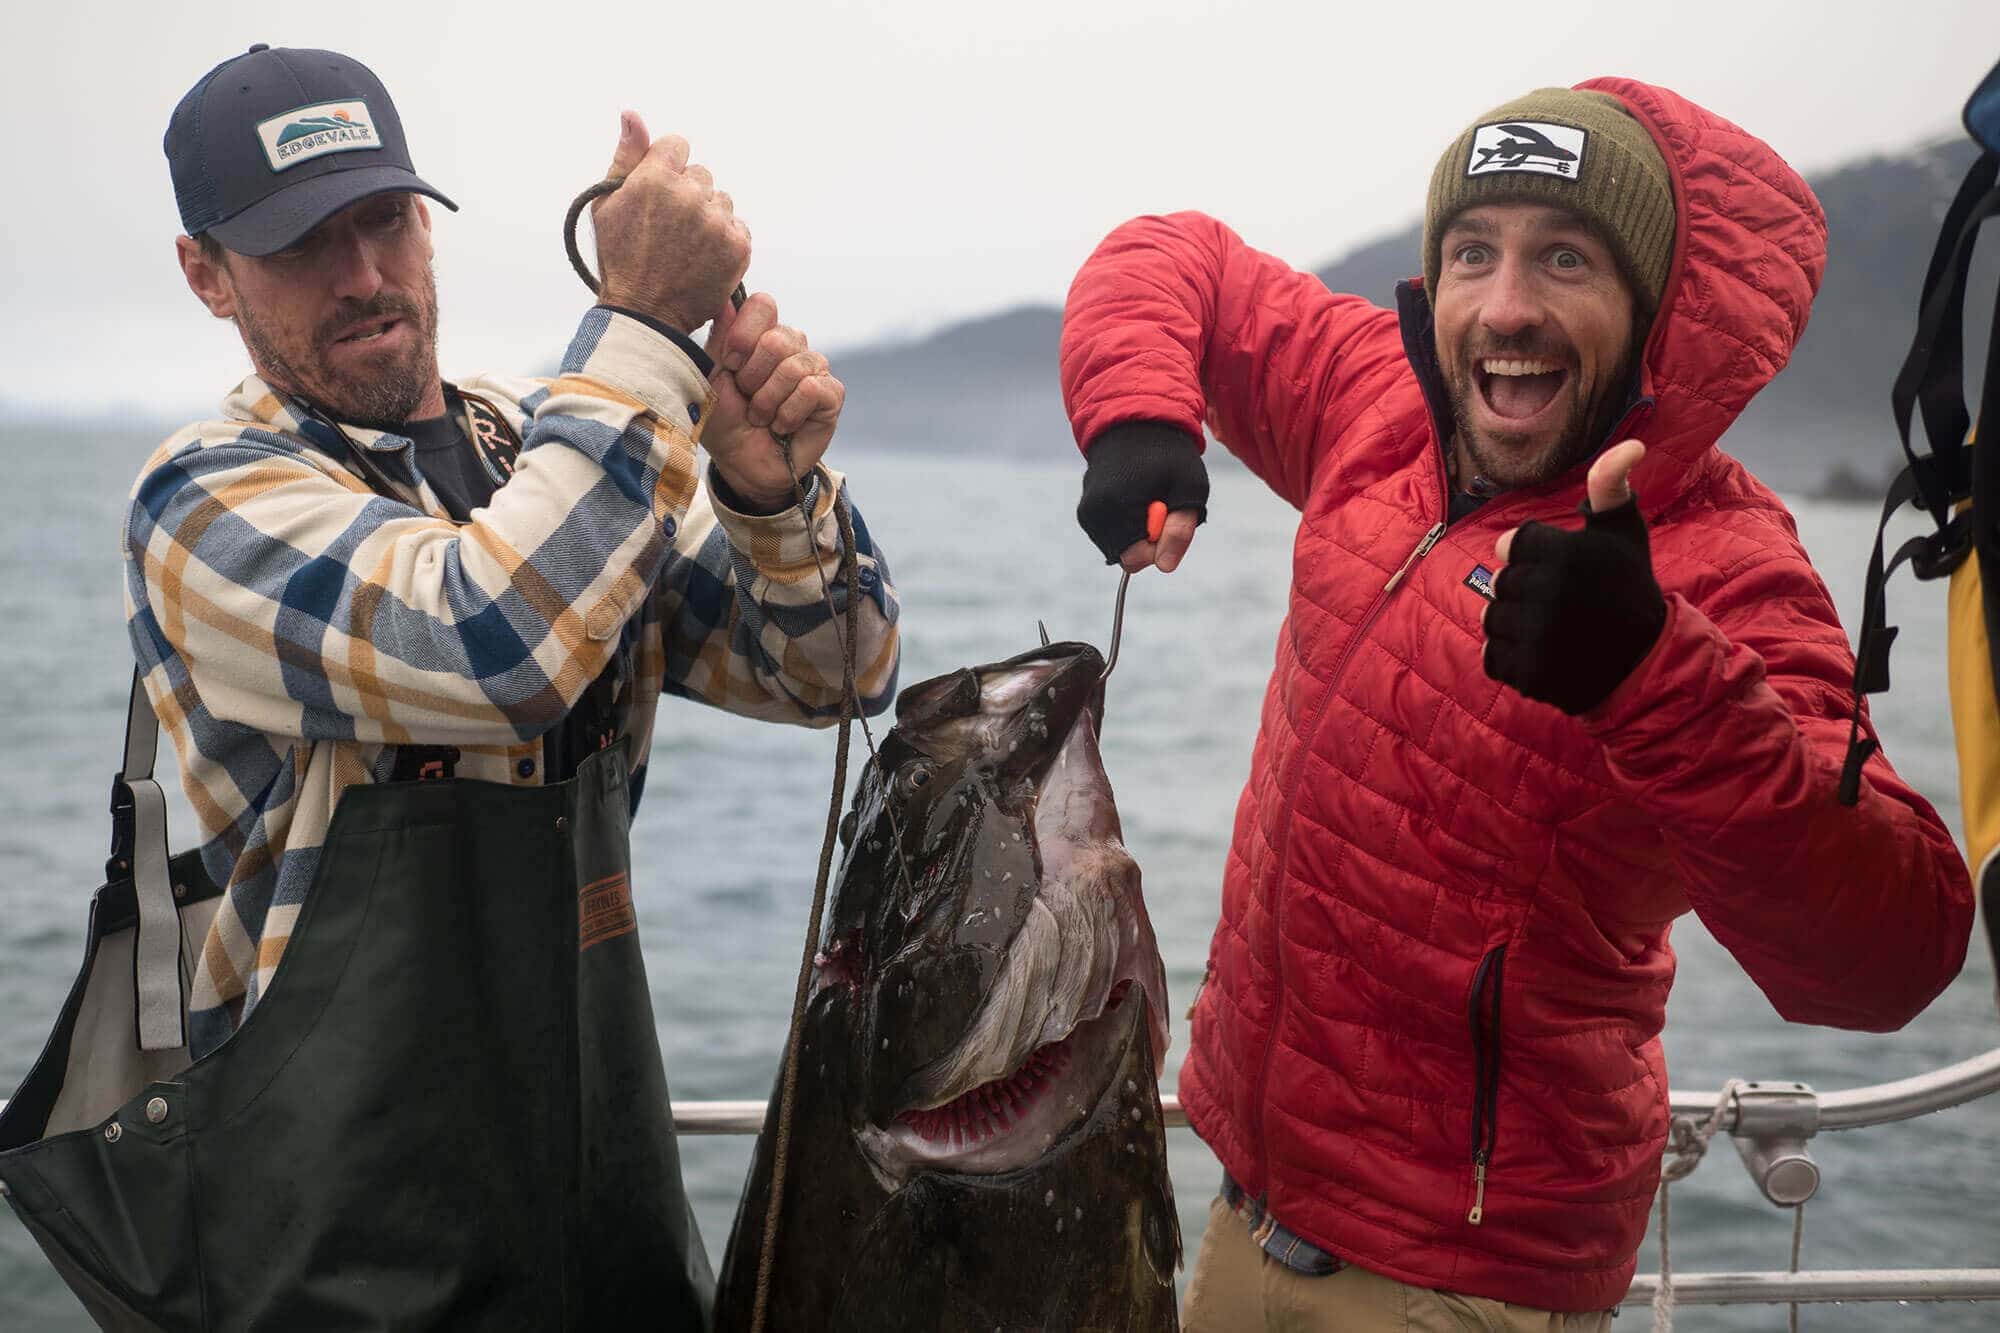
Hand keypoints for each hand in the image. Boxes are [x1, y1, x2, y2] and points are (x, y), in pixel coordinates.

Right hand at [591, 111, 749, 333]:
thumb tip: (631, 113)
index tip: (660, 194)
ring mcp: (716, 221)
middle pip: (701, 174)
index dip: (668, 168)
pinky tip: (703, 257)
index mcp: (655, 178)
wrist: (646, 313)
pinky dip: (725, 239)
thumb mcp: (607, 204)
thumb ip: (625, 155)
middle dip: (688, 194)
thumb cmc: (620, 258)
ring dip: (708, 216)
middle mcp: (689, 195)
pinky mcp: (738, 246)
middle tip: (670, 228)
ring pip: (721, 200)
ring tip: (686, 246)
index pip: (678, 145)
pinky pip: (738, 226)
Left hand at [701, 292, 842, 508]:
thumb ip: (720, 338)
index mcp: (762, 333)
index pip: (763, 304)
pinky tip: (783, 425)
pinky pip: (811, 389)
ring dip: (768, 402)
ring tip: (762, 417)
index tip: (730, 365)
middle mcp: (792, 345)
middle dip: (753, 378)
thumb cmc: (725, 419)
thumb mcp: (712, 377)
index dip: (743, 336)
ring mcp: (815, 367)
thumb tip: (726, 300)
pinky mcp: (832, 394)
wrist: (742, 463)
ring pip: (794, 367)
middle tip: (747, 399)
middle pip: (777, 339)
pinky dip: (789, 413)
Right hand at [1076, 423, 1208, 570]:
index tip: (1167, 514)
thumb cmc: (1168, 454)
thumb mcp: (1189, 488)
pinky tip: (1134, 496)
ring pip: (1118, 547)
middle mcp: (1093, 511)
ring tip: (1147, 496)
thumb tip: (1166, 567)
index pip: (1134, 559)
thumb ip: (1180, 530)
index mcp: (1115, 505)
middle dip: (1147, 538)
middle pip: (1125, 555)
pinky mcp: (1086, 511)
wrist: (1136, 423)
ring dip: (1138, 530)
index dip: (1158, 545)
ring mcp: (1087, 512)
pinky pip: (1111, 535)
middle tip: (1159, 503)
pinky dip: (1127, 524)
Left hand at [1483, 440, 1665, 715]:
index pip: (1510, 545)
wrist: (1643, 659)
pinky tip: (1545, 653)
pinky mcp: (1527, 673)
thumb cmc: (1628, 586)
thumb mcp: (1623, 531)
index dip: (1532, 556)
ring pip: (1492, 619)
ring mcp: (1536, 637)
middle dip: (1524, 590)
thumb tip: (1632, 444)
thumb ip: (1611, 486)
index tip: (1559, 568)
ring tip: (1553, 627)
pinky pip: (1493, 657)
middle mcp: (1547, 594)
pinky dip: (1513, 658)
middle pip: (1499, 583)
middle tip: (1562, 601)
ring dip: (1515, 623)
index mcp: (1565, 555)